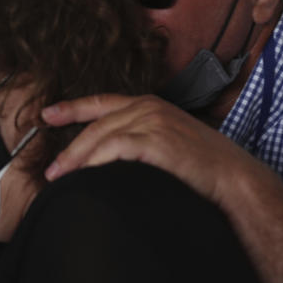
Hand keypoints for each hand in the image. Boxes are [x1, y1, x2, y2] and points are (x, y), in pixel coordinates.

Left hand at [41, 94, 255, 206]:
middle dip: (70, 148)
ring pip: (101, 137)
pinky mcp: (156, 140)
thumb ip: (142, 140)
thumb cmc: (203, 167)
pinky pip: (115, 149)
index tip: (47, 115)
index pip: (102, 102)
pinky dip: (96, 163)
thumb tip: (112, 157)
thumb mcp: (169, 142)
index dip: (71, 108)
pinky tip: (86, 177)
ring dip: (77, 160)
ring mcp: (152, 121)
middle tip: (52, 170)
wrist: (235, 179)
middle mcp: (148, 108)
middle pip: (96, 126)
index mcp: (150, 105)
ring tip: (61, 179)